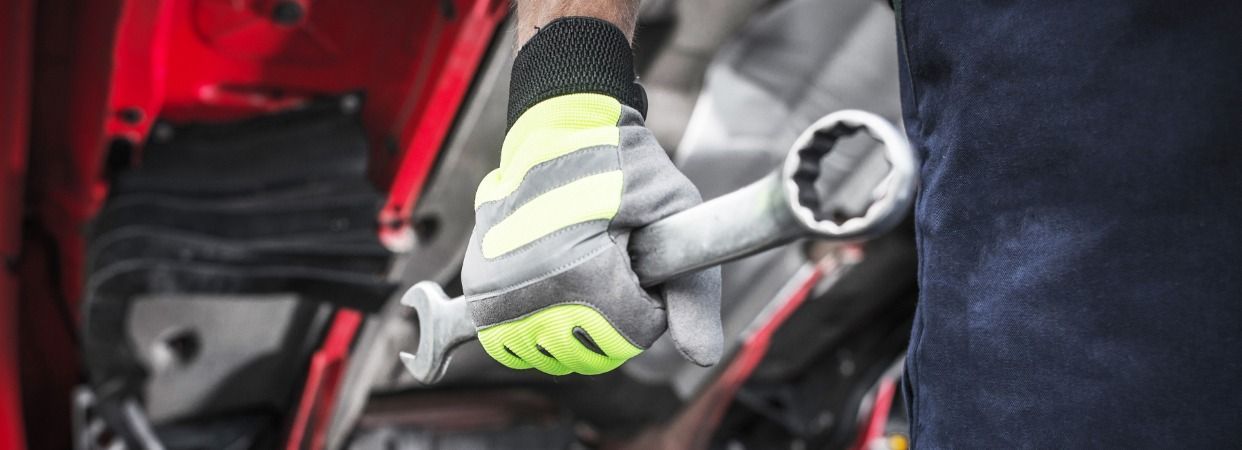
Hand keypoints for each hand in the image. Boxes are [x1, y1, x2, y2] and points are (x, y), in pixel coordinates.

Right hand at [460, 17, 721, 375]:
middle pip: (592, 351)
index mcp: (579, 272)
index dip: (650, 300)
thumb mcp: (674, 209)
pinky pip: (515, 342)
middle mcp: (527, 289)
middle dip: (616, 315)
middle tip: (614, 260)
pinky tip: (557, 289)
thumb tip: (704, 357)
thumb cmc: (621, 161)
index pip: (633, 334)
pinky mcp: (477, 288)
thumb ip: (694, 291)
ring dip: (578, 325)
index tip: (642, 260)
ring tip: (585, 269)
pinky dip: (540, 327)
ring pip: (554, 353)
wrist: (560, 126)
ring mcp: (494, 292)